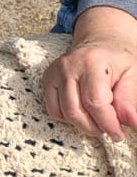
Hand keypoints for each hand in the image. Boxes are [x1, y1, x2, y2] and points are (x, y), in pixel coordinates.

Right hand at [44, 8, 136, 141]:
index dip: (107, 123)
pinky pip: (53, 110)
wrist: (101, 41)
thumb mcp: (132, 75)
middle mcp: (69, 66)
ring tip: (98, 120)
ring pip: (64, 113)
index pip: (95, 102)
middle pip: (76, 111)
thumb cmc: (118, 59)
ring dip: (83, 125)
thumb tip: (131, 122)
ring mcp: (55, 72)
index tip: (117, 134)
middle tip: (109, 128)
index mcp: (92, 62)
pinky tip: (83, 112)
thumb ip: (130, 99)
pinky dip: (68, 118)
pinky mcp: (48, 78)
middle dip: (94, 127)